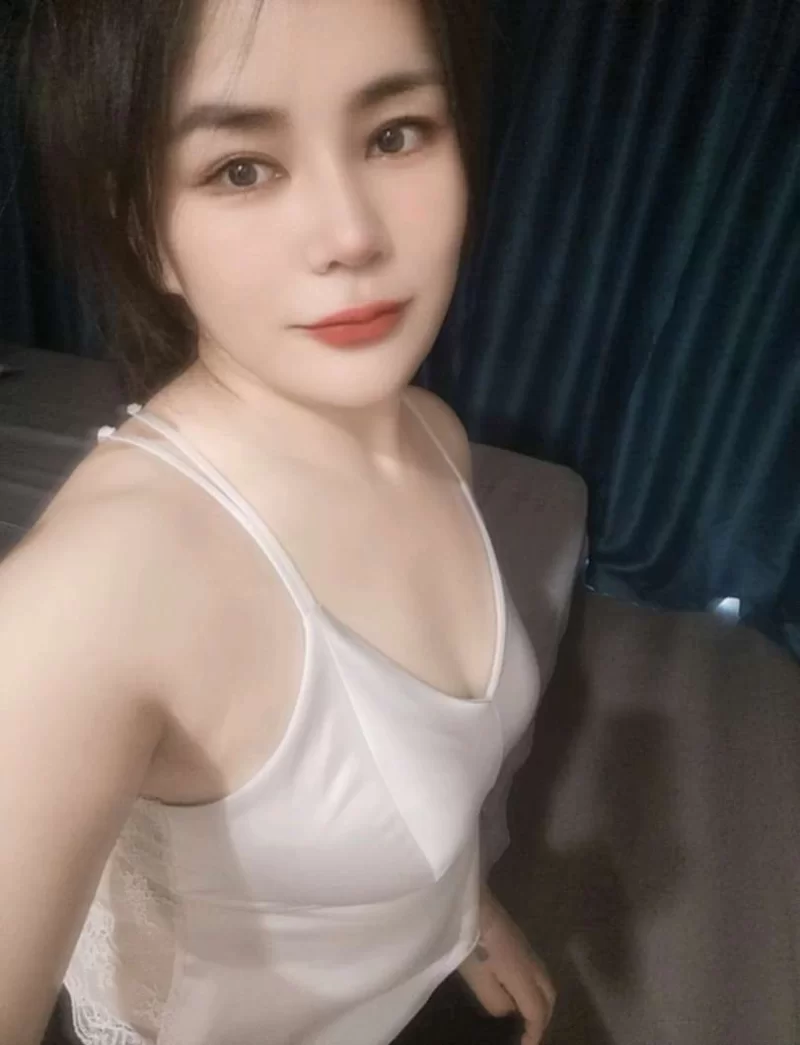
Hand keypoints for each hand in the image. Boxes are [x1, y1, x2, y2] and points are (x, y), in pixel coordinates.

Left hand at [457, 886, 555, 1043]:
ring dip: (540, 1001)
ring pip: (544, 981)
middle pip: (549, 996)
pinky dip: (532, 987)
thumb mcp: (479, 979)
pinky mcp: (517, 939)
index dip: (535, 1033)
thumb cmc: (472, 941)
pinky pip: (535, 970)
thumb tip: (509, 1011)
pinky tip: (514, 989)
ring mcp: (526, 948)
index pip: (538, 1010)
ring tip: (522, 1015)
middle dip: (544, 1018)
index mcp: (524, 975)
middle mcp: (532, 962)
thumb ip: (497, 1002)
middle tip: (528, 1033)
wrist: (469, 899)